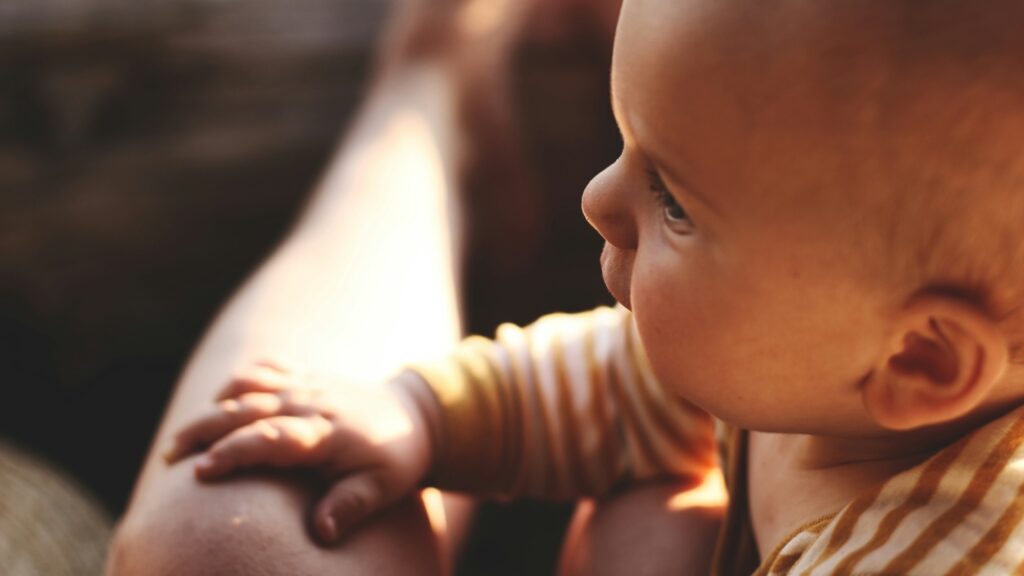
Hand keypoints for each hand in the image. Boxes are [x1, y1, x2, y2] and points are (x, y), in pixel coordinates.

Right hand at [163, 361, 437, 543]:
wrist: (417, 415)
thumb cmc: (396, 458)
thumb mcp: (384, 487)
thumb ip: (350, 506)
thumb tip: (321, 533)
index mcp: (324, 431)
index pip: (269, 438)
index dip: (234, 453)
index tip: (201, 472)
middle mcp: (308, 402)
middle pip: (245, 409)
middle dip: (203, 431)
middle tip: (171, 459)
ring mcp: (304, 385)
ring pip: (246, 386)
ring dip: (211, 408)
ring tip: (182, 439)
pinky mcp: (303, 376)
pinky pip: (262, 367)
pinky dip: (237, 381)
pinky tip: (219, 403)